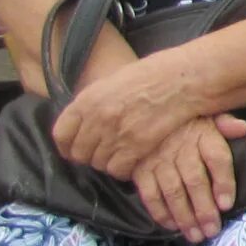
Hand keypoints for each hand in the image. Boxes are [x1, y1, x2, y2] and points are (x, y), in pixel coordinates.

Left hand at [51, 46, 216, 177]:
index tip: (73, 150)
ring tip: (120, 156)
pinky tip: (131, 162)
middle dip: (89, 156)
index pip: (61, 134)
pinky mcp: (136, 146)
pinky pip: (117, 169)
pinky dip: (122, 170)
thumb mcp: (115, 81)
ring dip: (107, 163)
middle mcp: (97, 118)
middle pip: (79, 153)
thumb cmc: (154, 74)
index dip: (66, 147)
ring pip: (98, 163)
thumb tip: (84, 121)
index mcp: (87, 100)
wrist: (185, 79)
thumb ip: (95, 102)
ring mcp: (116, 133)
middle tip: (103, 153)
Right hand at [130, 116, 245, 243]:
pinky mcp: (140, 171)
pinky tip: (172, 226)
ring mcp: (158, 161)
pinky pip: (149, 195)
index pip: (217, 158)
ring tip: (196, 235)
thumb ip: (225, 122)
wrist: (144, 115)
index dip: (223, 183)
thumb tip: (243, 129)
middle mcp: (180, 149)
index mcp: (202, 133)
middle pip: (195, 181)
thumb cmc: (186, 119)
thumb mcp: (207, 113)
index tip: (226, 205)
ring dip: (185, 217)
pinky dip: (160, 212)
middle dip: (204, 209)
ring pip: (173, 192)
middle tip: (212, 230)